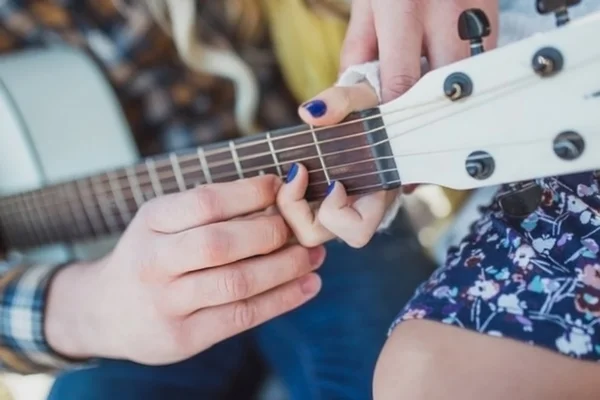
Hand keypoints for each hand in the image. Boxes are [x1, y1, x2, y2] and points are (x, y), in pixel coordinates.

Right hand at [45, 175, 324, 364]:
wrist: (104, 311)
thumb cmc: (150, 255)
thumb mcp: (163, 223)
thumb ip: (209, 212)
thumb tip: (279, 196)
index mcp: (151, 221)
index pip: (206, 201)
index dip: (251, 192)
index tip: (282, 186)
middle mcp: (153, 261)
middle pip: (221, 243)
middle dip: (272, 232)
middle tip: (302, 228)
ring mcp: (166, 303)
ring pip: (237, 283)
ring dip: (286, 268)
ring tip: (314, 256)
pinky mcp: (182, 338)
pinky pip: (242, 317)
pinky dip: (282, 300)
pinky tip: (307, 286)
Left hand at [277, 82, 398, 248]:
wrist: (363, 113)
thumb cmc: (369, 109)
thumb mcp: (362, 98)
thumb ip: (341, 101)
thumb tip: (309, 113)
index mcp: (374, 196)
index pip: (356, 232)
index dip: (336, 213)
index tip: (333, 181)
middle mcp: (350, 212)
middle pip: (315, 236)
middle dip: (294, 208)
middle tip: (295, 172)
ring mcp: (327, 211)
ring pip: (295, 229)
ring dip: (283, 203)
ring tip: (288, 171)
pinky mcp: (309, 204)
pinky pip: (287, 215)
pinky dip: (279, 198)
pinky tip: (281, 174)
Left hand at [340, 0, 497, 192]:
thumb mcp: (366, 4)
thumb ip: (357, 52)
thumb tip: (347, 101)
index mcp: (402, 7)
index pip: (399, 82)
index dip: (391, 122)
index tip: (385, 152)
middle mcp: (445, 11)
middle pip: (438, 89)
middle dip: (423, 129)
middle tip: (411, 161)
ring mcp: (475, 13)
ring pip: (467, 82)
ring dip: (446, 113)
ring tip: (430, 135)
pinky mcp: (494, 16)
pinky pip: (482, 66)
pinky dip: (466, 88)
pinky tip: (451, 98)